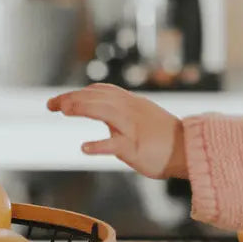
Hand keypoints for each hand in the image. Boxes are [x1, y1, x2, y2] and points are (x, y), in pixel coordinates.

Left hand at [46, 84, 185, 178]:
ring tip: (63, 110)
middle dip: (72, 98)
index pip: (102, 91)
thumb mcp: (145, 117)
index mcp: (133, 104)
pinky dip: (98, 145)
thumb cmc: (167, 139)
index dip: (79, 93)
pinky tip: (84, 148)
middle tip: (51, 104)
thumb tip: (104, 115)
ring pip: (104, 112)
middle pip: (97, 97)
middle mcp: (131, 111)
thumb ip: (124, 114)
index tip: (62, 100)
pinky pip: (114, 145)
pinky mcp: (136, 147)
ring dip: (81, 108)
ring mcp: (133, 128)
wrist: (191, 150)